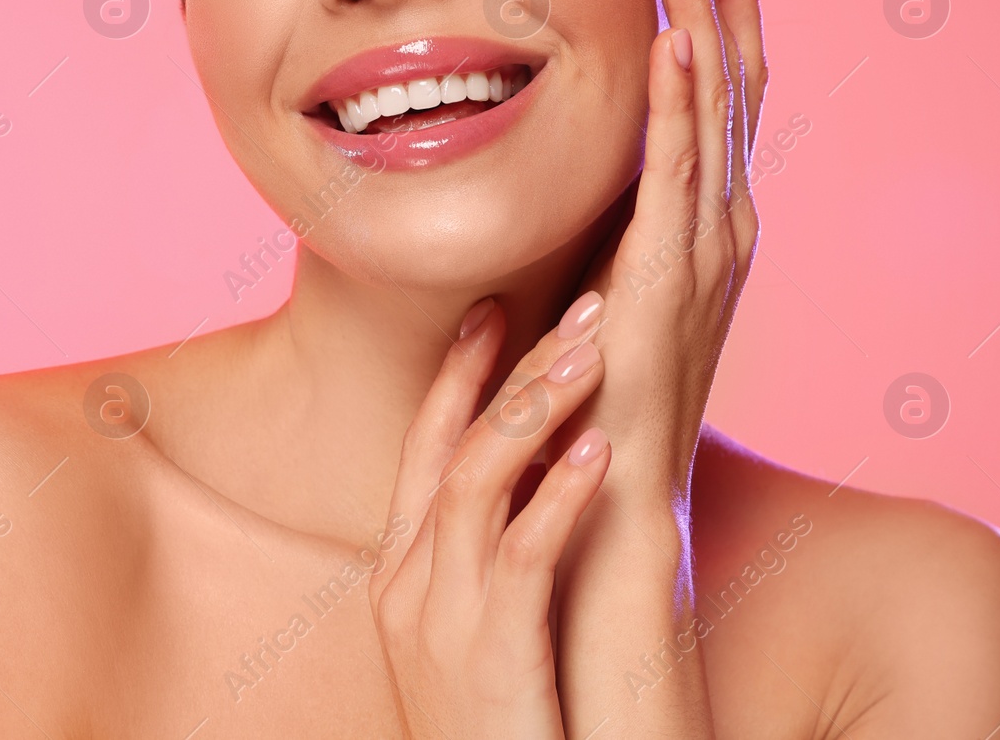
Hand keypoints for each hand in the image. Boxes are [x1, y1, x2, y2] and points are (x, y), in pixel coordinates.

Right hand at [368, 300, 611, 738]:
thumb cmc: (500, 728)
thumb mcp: (473, 630)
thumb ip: (484, 558)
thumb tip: (528, 484)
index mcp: (401, 570)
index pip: (425, 443)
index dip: (459, 370)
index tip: (499, 305)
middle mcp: (406, 581)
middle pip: (452, 442)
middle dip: (515, 364)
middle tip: (582, 302)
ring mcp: (437, 619)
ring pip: (477, 479)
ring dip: (539, 405)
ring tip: (598, 349)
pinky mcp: (484, 657)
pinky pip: (519, 557)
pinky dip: (557, 496)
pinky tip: (599, 452)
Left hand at [566, 0, 767, 500]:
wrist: (614, 484)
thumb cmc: (599, 381)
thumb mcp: (606, 272)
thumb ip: (608, 213)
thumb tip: (582, 152)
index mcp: (706, 211)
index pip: (723, 82)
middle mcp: (722, 214)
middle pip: (734, 67)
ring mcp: (706, 242)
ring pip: (716, 98)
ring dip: (702, 4)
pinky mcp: (668, 272)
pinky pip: (677, 169)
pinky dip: (681, 100)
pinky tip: (675, 35)